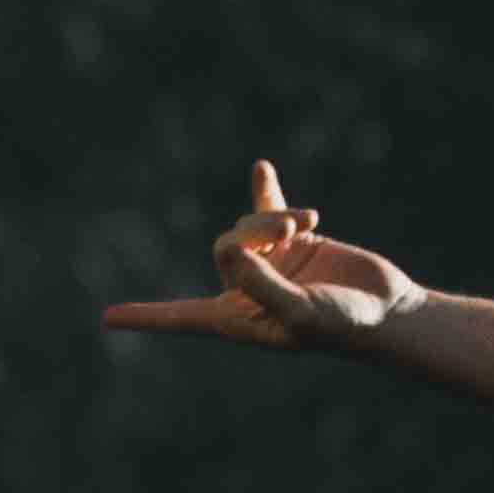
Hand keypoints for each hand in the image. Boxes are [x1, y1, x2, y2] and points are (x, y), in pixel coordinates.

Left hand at [102, 158, 427, 355]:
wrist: (386, 310)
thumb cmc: (342, 324)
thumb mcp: (298, 310)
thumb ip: (260, 283)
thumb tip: (227, 250)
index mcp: (238, 319)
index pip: (182, 318)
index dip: (147, 317)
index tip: (107, 320)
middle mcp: (246, 291)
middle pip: (223, 247)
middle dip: (251, 233)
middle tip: (289, 231)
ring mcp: (269, 263)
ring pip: (247, 226)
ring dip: (273, 217)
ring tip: (306, 223)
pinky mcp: (294, 241)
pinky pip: (268, 208)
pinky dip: (266, 191)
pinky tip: (262, 168)